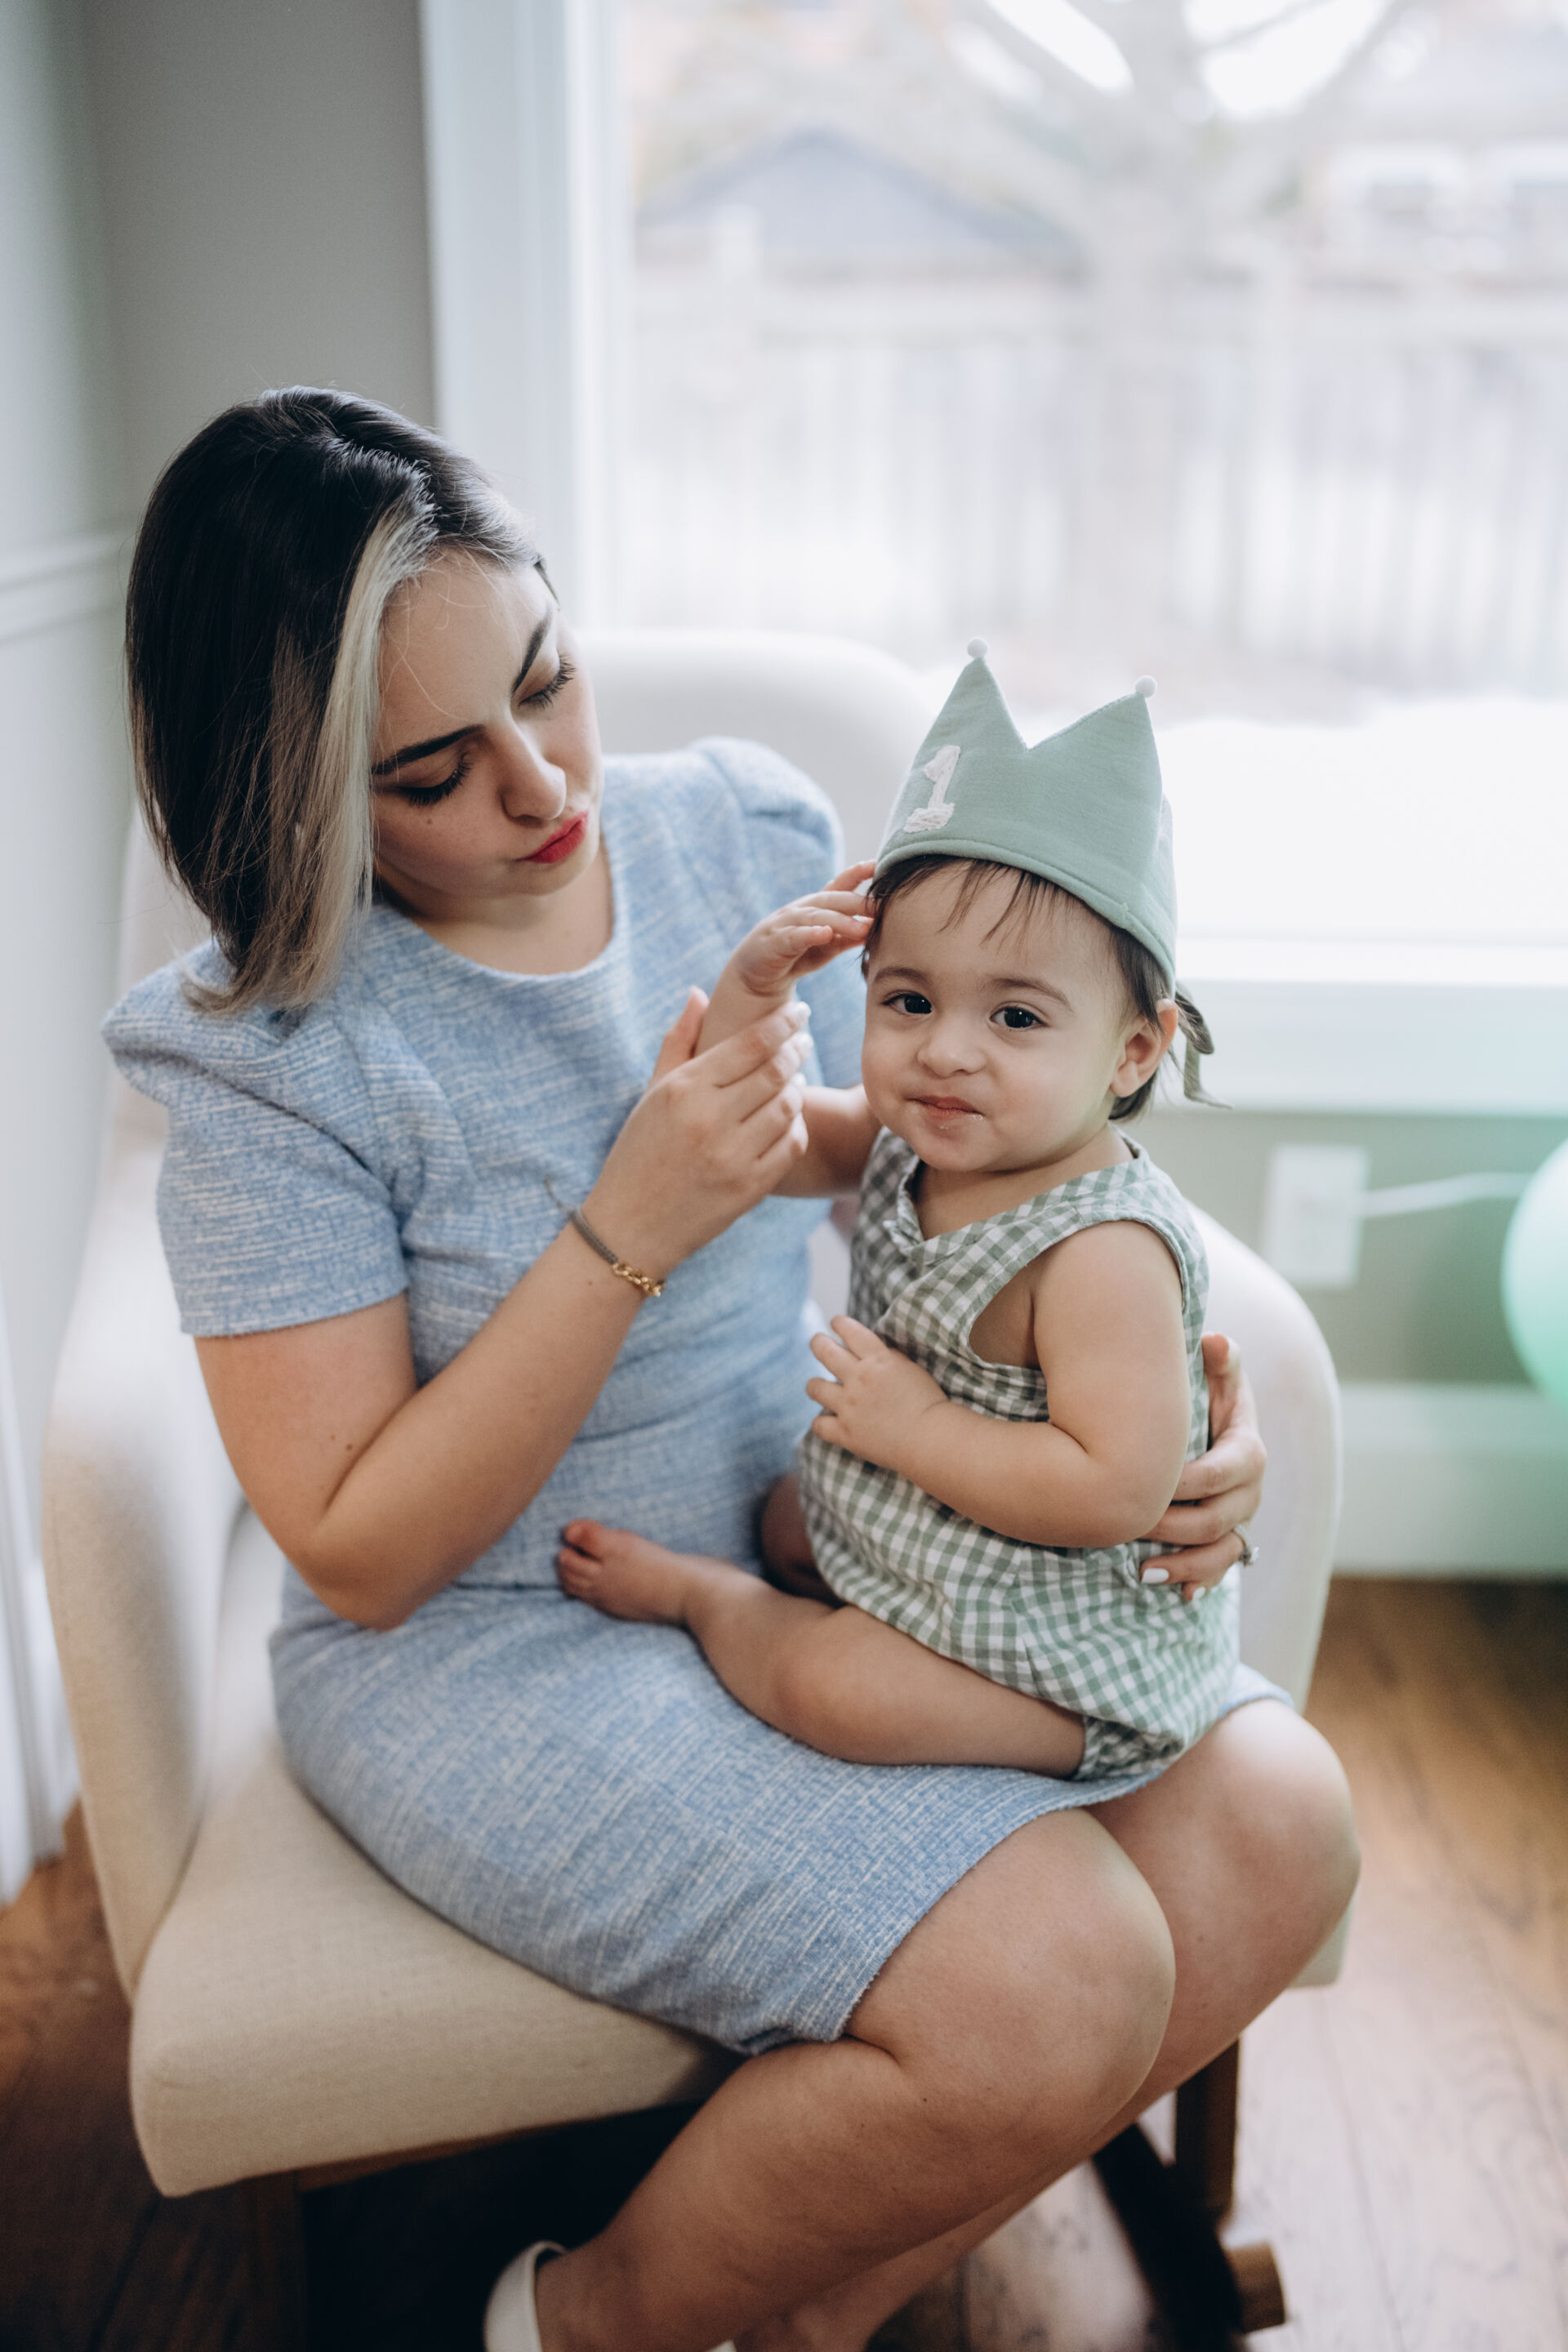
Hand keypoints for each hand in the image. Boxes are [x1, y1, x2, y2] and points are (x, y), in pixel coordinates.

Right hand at [587, 989, 812, 1272]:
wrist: (631, 1226)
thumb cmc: (639, 1152)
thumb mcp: (651, 1093)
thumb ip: (678, 1041)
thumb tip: (699, 994)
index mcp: (684, 1089)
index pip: (751, 1043)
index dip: (784, 1022)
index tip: (799, 1012)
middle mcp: (709, 1119)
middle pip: (777, 1070)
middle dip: (798, 1049)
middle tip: (803, 1041)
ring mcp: (732, 1156)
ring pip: (789, 1105)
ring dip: (798, 1087)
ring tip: (793, 1078)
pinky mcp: (749, 1188)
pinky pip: (791, 1144)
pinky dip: (796, 1126)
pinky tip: (787, 1117)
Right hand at [725, 864, 874, 1008]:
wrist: (758, 976)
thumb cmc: (798, 956)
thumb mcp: (827, 947)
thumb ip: (848, 937)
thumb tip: (874, 928)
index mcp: (817, 907)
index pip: (839, 885)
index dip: (857, 873)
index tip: (880, 864)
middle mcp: (803, 909)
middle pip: (833, 900)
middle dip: (858, 902)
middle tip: (883, 907)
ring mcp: (787, 924)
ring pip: (817, 918)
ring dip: (841, 921)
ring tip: (864, 928)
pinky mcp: (775, 942)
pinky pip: (795, 936)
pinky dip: (810, 934)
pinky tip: (825, 934)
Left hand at [806, 1315, 946, 1471]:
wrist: (931, 1437)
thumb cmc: (928, 1403)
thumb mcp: (911, 1369)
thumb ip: (889, 1358)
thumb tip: (872, 1350)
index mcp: (878, 1359)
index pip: (851, 1331)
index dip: (840, 1324)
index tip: (835, 1323)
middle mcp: (859, 1378)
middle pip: (825, 1351)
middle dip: (818, 1343)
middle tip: (817, 1342)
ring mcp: (849, 1405)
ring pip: (815, 1387)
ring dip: (815, 1385)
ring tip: (817, 1386)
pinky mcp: (845, 1432)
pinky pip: (819, 1424)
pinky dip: (822, 1423)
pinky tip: (827, 1422)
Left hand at [1144, 1333, 1264, 1601]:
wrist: (1207, 1427)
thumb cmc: (1205, 1396)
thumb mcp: (1214, 1375)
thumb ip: (1220, 1359)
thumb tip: (1216, 1341)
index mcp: (1247, 1450)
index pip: (1225, 1472)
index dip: (1188, 1482)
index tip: (1147, 1483)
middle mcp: (1249, 1490)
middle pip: (1217, 1519)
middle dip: (1172, 1527)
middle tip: (1126, 1526)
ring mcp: (1240, 1519)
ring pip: (1222, 1552)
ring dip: (1185, 1564)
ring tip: (1143, 1572)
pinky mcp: (1227, 1539)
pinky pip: (1222, 1569)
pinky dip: (1202, 1582)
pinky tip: (1182, 1595)